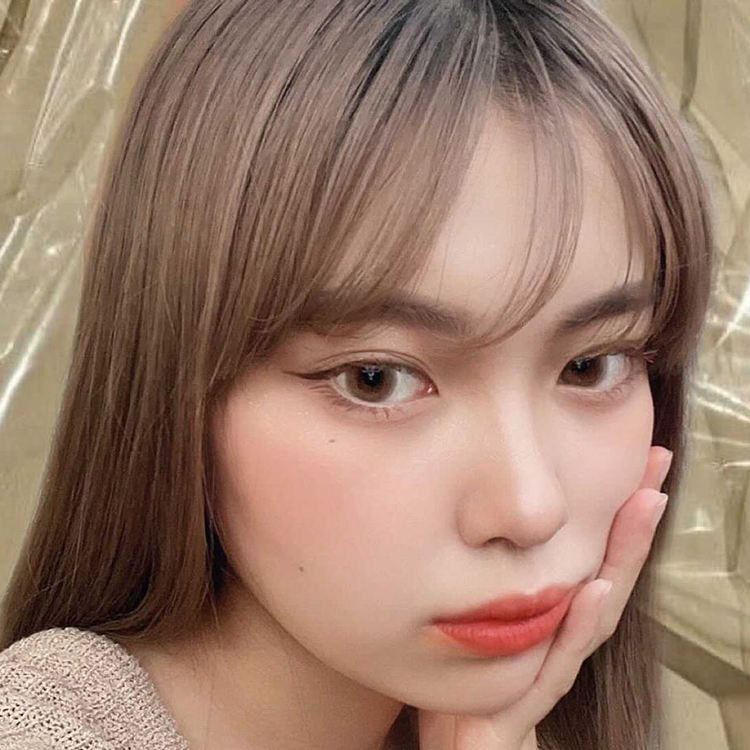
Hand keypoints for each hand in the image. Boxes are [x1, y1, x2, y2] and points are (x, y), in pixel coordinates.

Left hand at [417, 444, 672, 749]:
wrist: (454, 737)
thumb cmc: (468, 671)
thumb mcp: (480, 606)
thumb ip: (492, 566)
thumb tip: (483, 503)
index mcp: (554, 610)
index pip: (593, 553)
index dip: (618, 509)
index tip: (643, 461)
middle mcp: (562, 633)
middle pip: (606, 570)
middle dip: (633, 520)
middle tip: (656, 468)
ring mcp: (551, 663)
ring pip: (595, 607)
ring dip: (621, 556)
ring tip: (643, 506)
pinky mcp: (528, 695)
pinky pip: (557, 659)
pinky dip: (581, 623)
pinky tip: (595, 588)